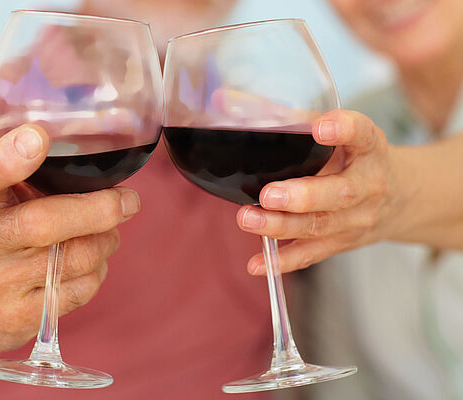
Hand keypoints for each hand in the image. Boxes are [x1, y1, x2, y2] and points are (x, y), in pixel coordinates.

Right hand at [0, 124, 139, 354]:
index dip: (8, 157)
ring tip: (107, 232)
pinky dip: (97, 271)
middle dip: (100, 210)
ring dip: (105, 241)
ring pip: (75, 259)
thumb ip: (23, 175)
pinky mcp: (16, 319)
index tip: (38, 137)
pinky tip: (90, 263)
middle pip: (45, 224)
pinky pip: (79, 291)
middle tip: (129, 201)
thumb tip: (96, 161)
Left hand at [236, 109, 402, 273]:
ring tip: (248, 219)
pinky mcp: (341, 242)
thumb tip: (222, 102)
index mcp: (369, 149)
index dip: (344, 130)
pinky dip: (283, 262)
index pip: (363, 135)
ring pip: (320, 226)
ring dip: (282, 226)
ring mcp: (356, 219)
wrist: (402, 198)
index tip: (321, 127)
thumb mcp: (336, 132)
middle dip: (302, 196)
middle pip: (338, 194)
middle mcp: (368, 185)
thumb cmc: (356, 158)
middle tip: (269, 194)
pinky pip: (311, 254)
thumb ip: (286, 117)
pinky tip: (256, 264)